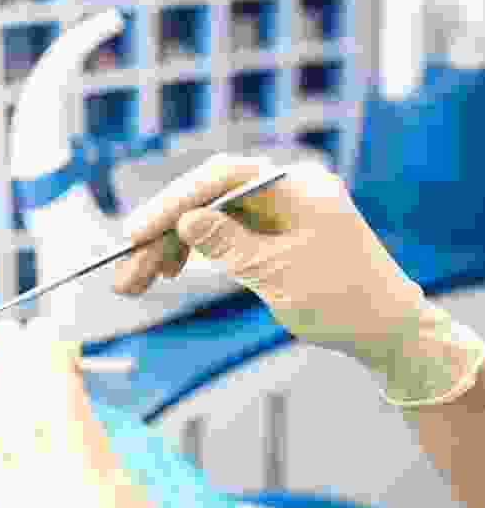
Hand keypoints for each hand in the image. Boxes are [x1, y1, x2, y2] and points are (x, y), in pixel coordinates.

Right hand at [114, 154, 484, 407]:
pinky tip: (164, 271)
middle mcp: (282, 190)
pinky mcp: (264, 233)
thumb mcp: (282, 274)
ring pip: (204, 219)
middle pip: (206, 200)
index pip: (223, 178)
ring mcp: (272, 211)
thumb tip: (185, 219)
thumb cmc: (344, 300)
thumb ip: (232, 245)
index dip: (174, 201)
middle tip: (124, 273)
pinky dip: (188, 253)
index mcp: (296, 186)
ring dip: (166, 249)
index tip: (137, 232)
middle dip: (160, 235)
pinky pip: (216, 234)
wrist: (384, 329)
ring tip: (131, 283)